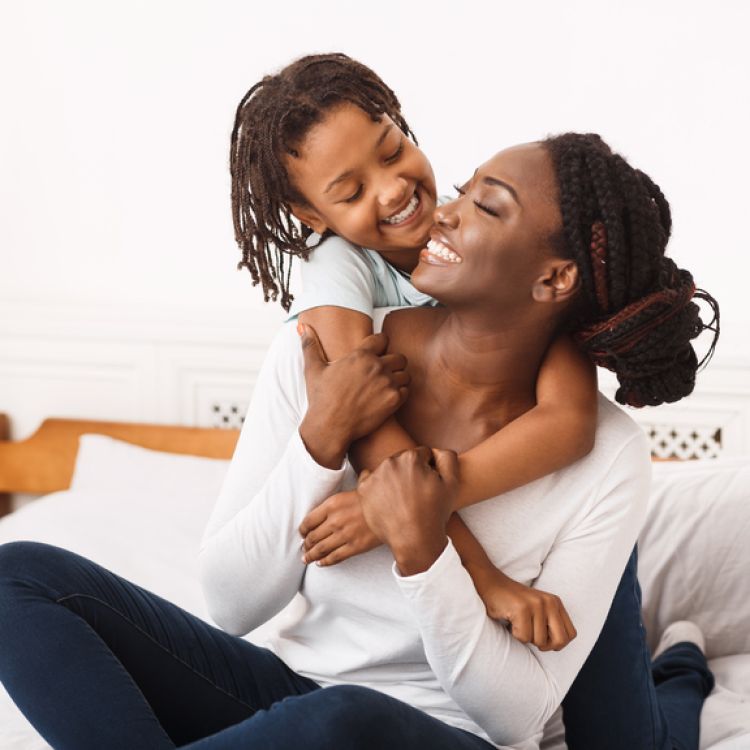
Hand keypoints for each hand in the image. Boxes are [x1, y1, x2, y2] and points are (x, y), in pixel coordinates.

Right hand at [298, 323, 409, 467]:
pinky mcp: (393, 400)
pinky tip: (388, 398)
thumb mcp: (313, 369)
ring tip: (388, 386)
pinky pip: (406, 391)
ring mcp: (387, 383)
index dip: (381, 345)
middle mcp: (376, 366)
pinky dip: (400, 394)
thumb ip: (311, 346)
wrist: (330, 427)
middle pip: (399, 357)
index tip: (377, 353)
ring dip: (399, 379)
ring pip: (405, 374)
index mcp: (360, 355)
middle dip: (393, 363)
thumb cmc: (321, 398)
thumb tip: (304, 327)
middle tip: (384, 373)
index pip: (382, 339)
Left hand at [299, 490, 380, 565]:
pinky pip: (335, 557)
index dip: (303, 530)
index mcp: (332, 505)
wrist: (393, 511)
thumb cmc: (375, 498)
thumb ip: (344, 493)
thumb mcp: (354, 489)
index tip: (302, 533)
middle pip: (313, 537)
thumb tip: (350, 482)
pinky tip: (320, 563)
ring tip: (307, 559)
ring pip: (321, 549)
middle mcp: (335, 521)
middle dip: (306, 544)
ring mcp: (344, 535)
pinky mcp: (354, 547)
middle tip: (304, 548)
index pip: (309, 521)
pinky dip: (325, 562)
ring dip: (311, 556)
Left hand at [358, 446, 458, 574]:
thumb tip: (435, 451)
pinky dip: (377, 485)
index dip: (428, 469)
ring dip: (394, 478)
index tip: (428, 484)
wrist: (414, 539)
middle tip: (416, 494)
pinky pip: (369, 478)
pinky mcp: (363, 489)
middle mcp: (390, 462)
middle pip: (403, 460)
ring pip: (388, 469)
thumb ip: (447, 457)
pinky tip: (387, 498)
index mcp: (411, 458)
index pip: (422, 454)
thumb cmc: (434, 513)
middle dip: (410, 472)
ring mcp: (375, 475)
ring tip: (402, 499)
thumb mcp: (452, 483)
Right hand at [475, 568, 576, 650]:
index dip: (556, 642)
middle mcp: (549, 602)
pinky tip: (510, 620)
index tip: (542, 637)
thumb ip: (550, 622)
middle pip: (560, 641)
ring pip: (539, 641)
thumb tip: (559, 645)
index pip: (571, 634)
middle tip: (530, 635)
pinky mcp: (522, 609)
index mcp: (555, 602)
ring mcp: (536, 604)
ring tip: (517, 622)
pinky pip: (524, 637)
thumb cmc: (512, 603)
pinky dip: (515, 634)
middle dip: (544, 645)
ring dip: (525, 637)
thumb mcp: (538, 609)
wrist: (490, 584)